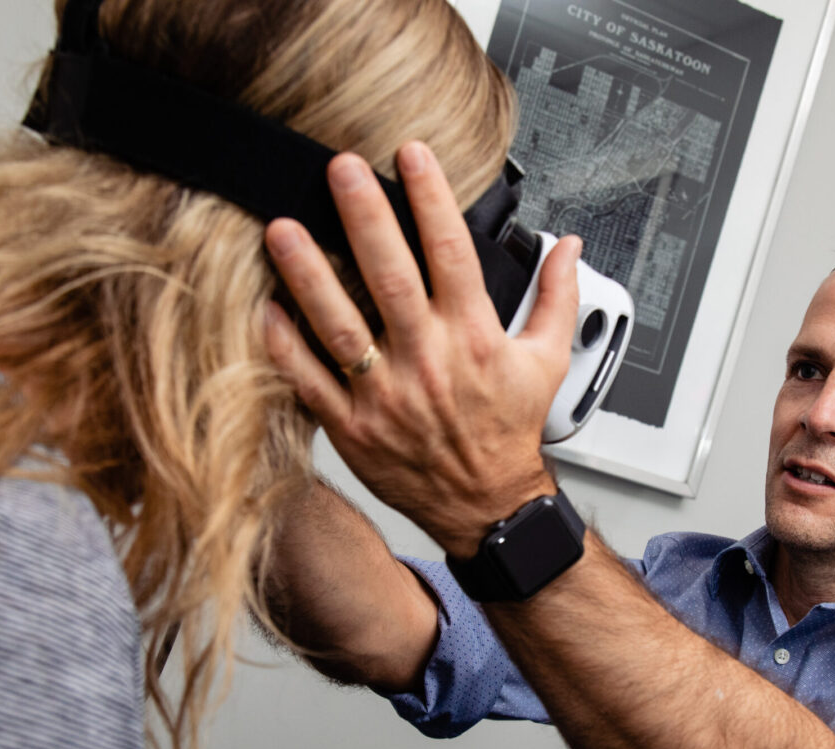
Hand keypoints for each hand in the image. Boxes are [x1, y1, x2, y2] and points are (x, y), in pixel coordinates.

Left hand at [264, 141, 582, 556]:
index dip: (431, 199)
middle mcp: (428, 361)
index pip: (451, 253)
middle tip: (340, 170)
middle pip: (391, 277)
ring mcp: (386, 396)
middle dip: (364, 218)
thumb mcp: (548, 361)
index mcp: (473, 338)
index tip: (411, 156)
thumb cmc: (508, 432)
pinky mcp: (353, 428)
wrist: (487, 505)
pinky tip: (266, 307)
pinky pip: (310, 381)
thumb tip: (568, 248)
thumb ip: (556, 298)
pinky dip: (285, 345)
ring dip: (308, 275)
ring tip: (282, 229)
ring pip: (340, 326)